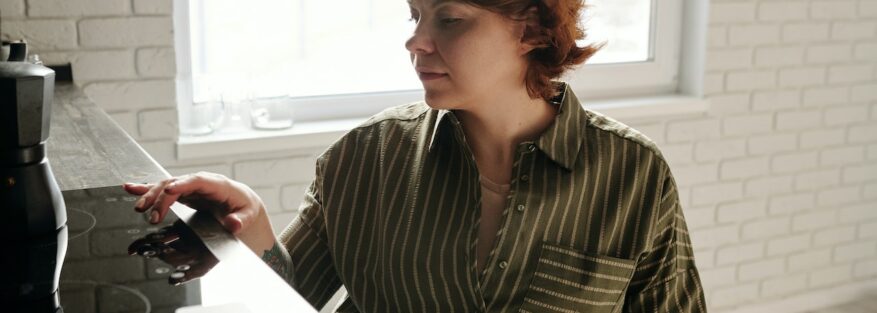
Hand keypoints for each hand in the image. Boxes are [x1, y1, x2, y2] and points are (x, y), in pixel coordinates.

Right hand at [123, 172, 275, 252]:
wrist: (243, 204)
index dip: (182, 184)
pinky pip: (163, 189)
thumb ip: (241, 220)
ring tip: (139, 208)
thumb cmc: (245, 208)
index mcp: (217, 184)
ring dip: (150, 195)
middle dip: (161, 197)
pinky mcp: (182, 193)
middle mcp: (200, 182)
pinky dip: (146, 188)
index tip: (168, 191)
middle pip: (176, 184)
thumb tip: (233, 224)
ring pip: (166, 186)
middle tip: (150, 215)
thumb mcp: (248, 216)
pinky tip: (130, 188)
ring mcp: (190, 187)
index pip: (197, 181)